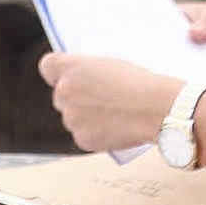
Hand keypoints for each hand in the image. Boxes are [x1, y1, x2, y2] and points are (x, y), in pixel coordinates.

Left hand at [37, 53, 183, 152]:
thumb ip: (88, 71)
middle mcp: (64, 92)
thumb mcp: (111, 65)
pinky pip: (84, 135)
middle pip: (61, 95)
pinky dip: (96, 133)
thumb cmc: (141, 82)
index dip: (58, 71)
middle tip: (102, 98)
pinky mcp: (82, 139)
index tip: (69, 74)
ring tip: (114, 113)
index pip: (48, 66)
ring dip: (86, 117)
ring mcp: (71, 118)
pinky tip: (116, 127)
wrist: (157, 109)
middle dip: (76, 97)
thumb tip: (82, 81)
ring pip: (72, 117)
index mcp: (70, 68)